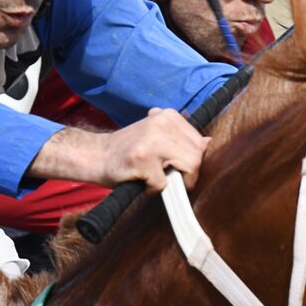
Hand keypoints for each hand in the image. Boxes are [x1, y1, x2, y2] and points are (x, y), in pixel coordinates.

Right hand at [29, 108, 209, 192]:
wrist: (97, 155)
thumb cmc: (130, 151)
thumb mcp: (158, 136)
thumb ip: (181, 139)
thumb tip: (208, 142)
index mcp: (168, 116)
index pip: (200, 143)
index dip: (193, 161)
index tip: (178, 168)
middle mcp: (162, 123)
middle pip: (196, 156)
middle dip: (187, 174)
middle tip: (168, 178)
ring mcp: (151, 141)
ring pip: (186, 168)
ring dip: (172, 181)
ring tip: (155, 177)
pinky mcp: (142, 159)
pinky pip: (163, 183)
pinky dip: (153, 189)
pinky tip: (142, 181)